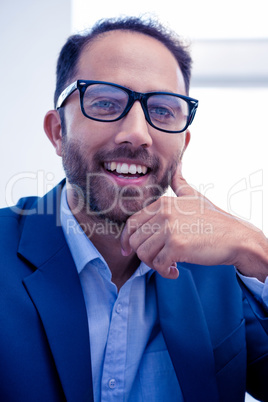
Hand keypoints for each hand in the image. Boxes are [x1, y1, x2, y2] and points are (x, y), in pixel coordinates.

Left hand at [121, 163, 267, 281]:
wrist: (235, 236)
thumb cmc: (214, 219)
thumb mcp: (194, 196)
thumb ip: (180, 183)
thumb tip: (178, 164)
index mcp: (162, 203)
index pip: (131, 223)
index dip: (126, 240)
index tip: (127, 251)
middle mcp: (163, 213)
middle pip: (135, 241)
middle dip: (143, 255)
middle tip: (157, 260)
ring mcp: (169, 229)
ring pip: (144, 254)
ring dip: (154, 265)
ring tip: (168, 265)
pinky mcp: (177, 245)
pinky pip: (159, 265)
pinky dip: (165, 272)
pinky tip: (175, 271)